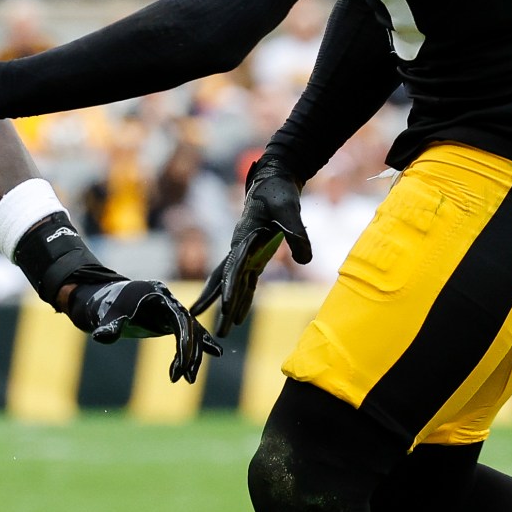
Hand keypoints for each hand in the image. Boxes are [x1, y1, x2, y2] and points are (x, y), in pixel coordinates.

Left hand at [64, 272, 220, 379]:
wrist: (108, 298)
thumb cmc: (108, 306)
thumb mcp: (108, 316)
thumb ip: (109, 326)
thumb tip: (100, 337)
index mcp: (158, 295)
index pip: (180, 318)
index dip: (185, 341)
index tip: (183, 365)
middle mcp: (170, 301)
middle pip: (191, 327)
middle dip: (191, 353)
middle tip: (188, 379)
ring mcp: (172, 310)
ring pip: (193, 332)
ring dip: (194, 355)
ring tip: (189, 380)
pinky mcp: (171, 320)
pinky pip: (190, 332)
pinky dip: (200, 343)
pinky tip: (216, 352)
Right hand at [190, 160, 310, 336]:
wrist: (274, 180)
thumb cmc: (279, 192)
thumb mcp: (290, 210)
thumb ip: (297, 234)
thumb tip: (304, 261)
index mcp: (243, 238)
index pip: (233, 267)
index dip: (229, 288)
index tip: (225, 306)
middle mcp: (239, 248)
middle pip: (222, 280)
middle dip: (214, 303)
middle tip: (207, 325)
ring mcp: (244, 253)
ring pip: (231, 284)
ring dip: (227, 307)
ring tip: (223, 331)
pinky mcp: (253, 255)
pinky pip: (245, 281)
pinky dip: (241, 298)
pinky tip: (239, 314)